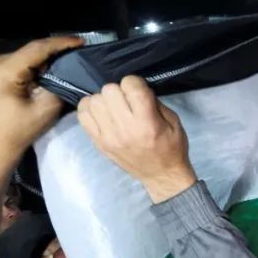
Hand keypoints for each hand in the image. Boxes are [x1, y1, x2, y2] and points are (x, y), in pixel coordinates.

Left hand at [0, 36, 83, 161]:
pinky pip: (11, 59)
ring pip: (20, 54)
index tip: (79, 41)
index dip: (59, 44)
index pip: (35, 50)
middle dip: (50, 53)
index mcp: (0, 74)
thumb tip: (66, 66)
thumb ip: (58, 83)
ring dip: (39, 59)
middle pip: (26, 52)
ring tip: (58, 62)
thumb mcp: (46, 109)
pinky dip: (27, 64)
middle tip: (73, 54)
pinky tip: (39, 70)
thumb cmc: (20, 130)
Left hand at [77, 76, 196, 202]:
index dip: (135, 83)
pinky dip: (90, 109)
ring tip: (114, 107)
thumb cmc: (171, 147)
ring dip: (104, 100)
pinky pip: (83, 115)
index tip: (139, 91)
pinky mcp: (98, 142)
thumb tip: (135, 88)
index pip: (131, 86)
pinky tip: (102, 113)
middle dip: (119, 90)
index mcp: (147, 122)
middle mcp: (125, 129)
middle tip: (127, 101)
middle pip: (109, 90)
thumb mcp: (174, 121)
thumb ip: (154, 102)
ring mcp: (108, 136)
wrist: (161, 175)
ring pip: (93, 100)